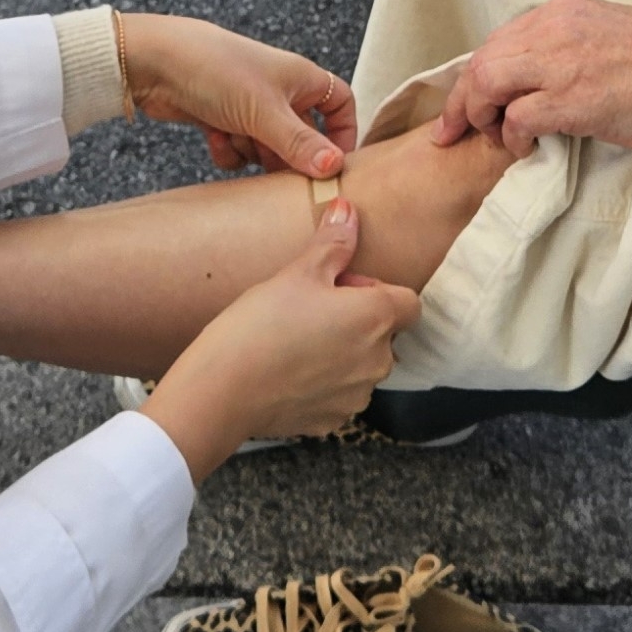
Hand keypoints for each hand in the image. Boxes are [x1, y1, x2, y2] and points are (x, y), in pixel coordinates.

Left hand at [120, 12, 356, 178]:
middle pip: (302, 136)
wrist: (154, 62)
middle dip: (287, 156)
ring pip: (267, 147)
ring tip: (236, 141)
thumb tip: (335, 169)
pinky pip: (239, 149)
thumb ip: (300, 144)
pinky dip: (229, 150)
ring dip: (253, 154)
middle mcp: (278, 91)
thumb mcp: (264, 112)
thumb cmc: (216, 70)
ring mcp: (249, 105)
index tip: (336, 164)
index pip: (341, 104)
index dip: (343, 133)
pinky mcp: (221, 118)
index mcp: (300, 78)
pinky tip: (214, 139)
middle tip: (279, 176)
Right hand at [139, 202, 419, 475]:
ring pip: (362, 365)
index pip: (409, 301)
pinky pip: (339, 394)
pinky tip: (287, 371)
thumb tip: (348, 211)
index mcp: (376, 317)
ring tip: (295, 341)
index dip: (377, 289)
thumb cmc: (261, 324)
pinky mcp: (334, 421)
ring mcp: (356, 395)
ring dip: (342, 352)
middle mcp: (378, 361)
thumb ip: (333, 242)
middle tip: (310, 310)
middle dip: (356, 319)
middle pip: (384, 333)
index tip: (341, 287)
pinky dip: (322, 383)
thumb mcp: (297, 273)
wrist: (222, 388)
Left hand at [434, 0, 631, 156]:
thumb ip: (567, 47)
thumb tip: (539, 79)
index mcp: (561, 13)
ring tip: (492, 136)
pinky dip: (511, 137)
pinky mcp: (572, 99)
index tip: (466, 103)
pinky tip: (524, 147)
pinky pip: (517, 118)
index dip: (475, 77)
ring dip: (478, 115)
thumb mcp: (604, 34)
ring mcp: (561, 63)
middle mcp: (553, 30)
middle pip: (481, 61)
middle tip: (455, 130)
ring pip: (487, 82)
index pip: (498, 42)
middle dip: (461, 100)